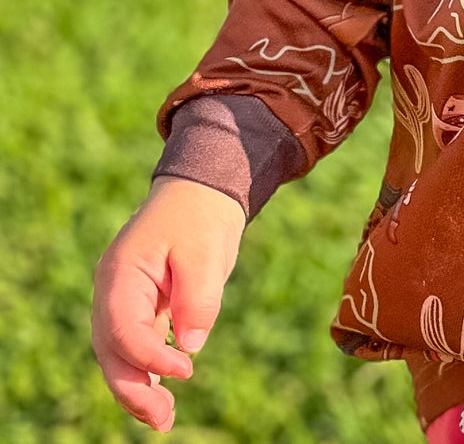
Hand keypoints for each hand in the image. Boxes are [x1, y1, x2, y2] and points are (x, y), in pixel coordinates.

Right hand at [91, 175, 245, 432]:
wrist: (203, 188)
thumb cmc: (203, 215)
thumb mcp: (207, 251)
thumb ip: (198, 298)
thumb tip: (191, 346)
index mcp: (120, 273)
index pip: (124, 329)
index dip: (150, 358)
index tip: (186, 370)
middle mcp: (112, 291)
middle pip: (111, 351)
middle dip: (133, 390)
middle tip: (164, 420)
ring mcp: (122, 299)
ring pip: (119, 355)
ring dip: (138, 388)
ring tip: (164, 419)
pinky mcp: (140, 307)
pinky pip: (134, 346)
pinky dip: (146, 371)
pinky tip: (164, 393)